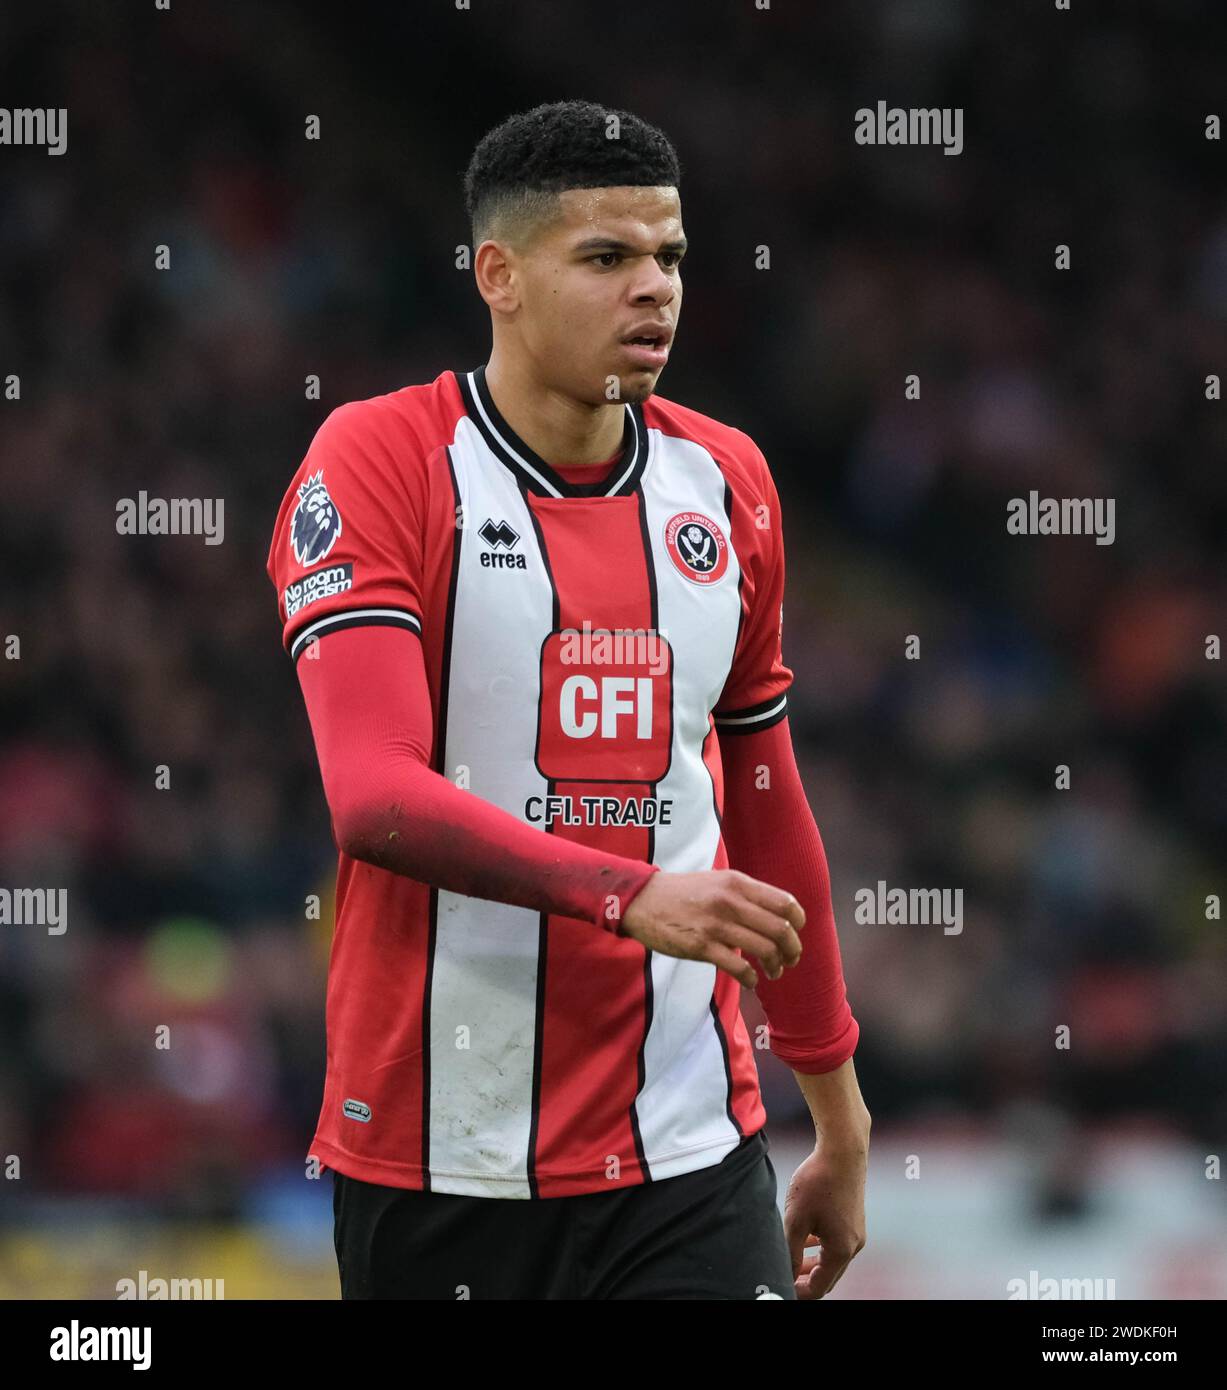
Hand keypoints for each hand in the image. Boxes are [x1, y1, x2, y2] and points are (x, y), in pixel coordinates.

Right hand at [618, 869, 803, 987]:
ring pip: (764, 950)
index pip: (785, 903)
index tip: (795, 934)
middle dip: (792, 950)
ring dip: (775, 966)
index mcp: (737, 883)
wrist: (642, 900)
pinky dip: (751, 979)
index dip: (798, 923)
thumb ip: (745, 894)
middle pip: (780, 929)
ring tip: (773, 972)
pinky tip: (750, 981)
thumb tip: (776, 914)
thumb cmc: (682, 892)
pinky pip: (738, 968)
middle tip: (790, 959)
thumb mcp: (717, 881)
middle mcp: (730, 901)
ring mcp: (716, 925)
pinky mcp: (701, 947)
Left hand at [783, 1133, 868, 1299]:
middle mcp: (854, 1245)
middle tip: (784, 1276)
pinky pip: (836, 1242)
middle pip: (829, 1275)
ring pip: (832, 1258)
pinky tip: (805, 1236)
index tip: (781, 1286)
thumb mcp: (797, 1219)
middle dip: (806, 1279)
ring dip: (813, 1262)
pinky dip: (820, 1246)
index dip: (799, 1290)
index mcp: (841, 1251)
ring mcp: (856, 1231)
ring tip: (792, 1259)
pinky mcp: (853, 1218)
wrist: (843, 1150)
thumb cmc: (818, 1182)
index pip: (820, 1286)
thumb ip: (791, 1251)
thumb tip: (786, 1274)